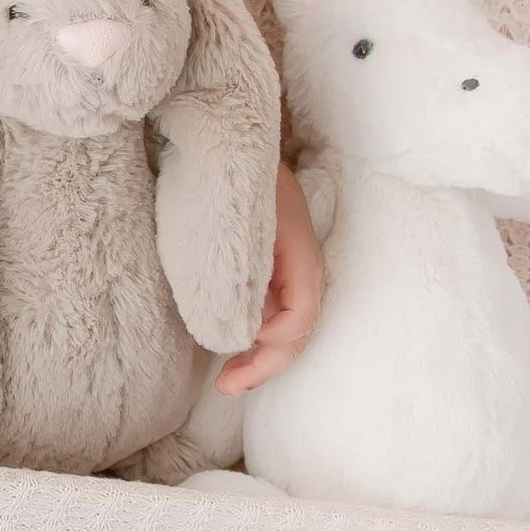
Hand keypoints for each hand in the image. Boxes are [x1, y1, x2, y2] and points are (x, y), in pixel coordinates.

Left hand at [217, 164, 324, 394]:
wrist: (226, 143)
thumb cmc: (231, 176)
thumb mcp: (236, 219)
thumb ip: (243, 268)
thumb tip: (243, 324)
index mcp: (300, 251)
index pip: (304, 312)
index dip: (278, 337)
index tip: (243, 341)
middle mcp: (298, 266)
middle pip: (296, 329)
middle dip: (266, 364)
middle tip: (228, 388)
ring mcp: (283, 269)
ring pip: (281, 326)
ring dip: (258, 356)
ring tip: (227, 382)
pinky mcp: (265, 270)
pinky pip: (266, 312)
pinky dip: (250, 335)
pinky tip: (228, 351)